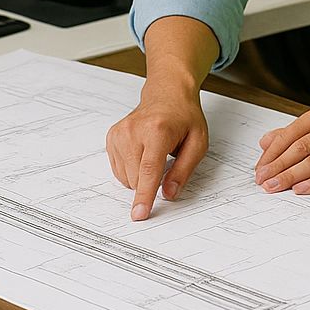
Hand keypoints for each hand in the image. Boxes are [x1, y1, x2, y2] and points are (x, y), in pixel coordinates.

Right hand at [105, 77, 208, 220]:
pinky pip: (118, 170)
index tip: (138, 214)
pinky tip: (142, 153)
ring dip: (141, 176)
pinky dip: (132, 169)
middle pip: (137, 178)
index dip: (144, 196)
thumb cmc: (184, 118)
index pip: (148, 171)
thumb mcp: (198, 143)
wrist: (167, 94)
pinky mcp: (111, 137)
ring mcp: (119, 133)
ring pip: (126, 178)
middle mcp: (133, 131)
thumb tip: (168, 194)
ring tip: (154, 152)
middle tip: (165, 158)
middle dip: (152, 181)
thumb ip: (183, 171)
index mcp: (157, 131)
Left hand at [253, 101, 309, 193]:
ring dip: (292, 176)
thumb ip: (298, 130)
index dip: (272, 153)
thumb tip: (265, 142)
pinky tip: (302, 189)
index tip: (259, 168)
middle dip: (277, 166)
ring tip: (275, 187)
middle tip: (262, 181)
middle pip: (300, 148)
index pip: (291, 133)